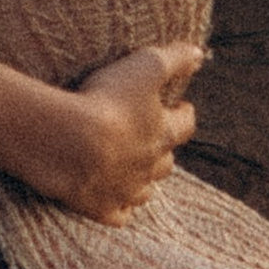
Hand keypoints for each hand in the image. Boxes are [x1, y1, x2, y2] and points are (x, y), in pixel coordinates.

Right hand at [51, 41, 205, 224]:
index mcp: (163, 134)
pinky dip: (119, 209)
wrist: (69, 144)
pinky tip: (114, 201)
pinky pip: (118, 215)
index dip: (185, 115)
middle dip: (163, 150)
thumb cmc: (107, 102)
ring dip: (143, 181)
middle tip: (154, 138)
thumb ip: (174, 58)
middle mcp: (150, 167)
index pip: (186, 125)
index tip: (182, 107)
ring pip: (145, 191)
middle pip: (166, 162)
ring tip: (134, 170)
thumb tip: (199, 53)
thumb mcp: (144, 66)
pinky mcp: (102, 208)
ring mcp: (127, 191)